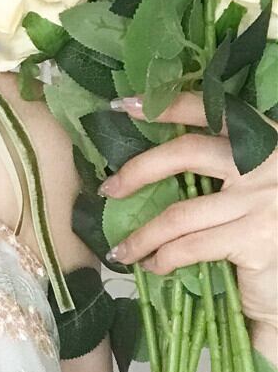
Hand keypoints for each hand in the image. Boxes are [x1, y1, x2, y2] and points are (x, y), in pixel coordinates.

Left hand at [99, 91, 277, 330]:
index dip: (170, 105)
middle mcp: (269, 163)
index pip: (215, 112)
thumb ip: (221, 174)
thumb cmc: (269, 234)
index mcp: (267, 143)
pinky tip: (153, 266)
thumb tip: (155, 170)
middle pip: (188, 153)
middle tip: (110, 188)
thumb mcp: (251, 191)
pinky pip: (189, 248)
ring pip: (179, 214)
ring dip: (141, 236)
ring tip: (121, 251)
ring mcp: (263, 201)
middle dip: (138, 170)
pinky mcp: (255, 239)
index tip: (127, 105)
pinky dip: (162, 259)